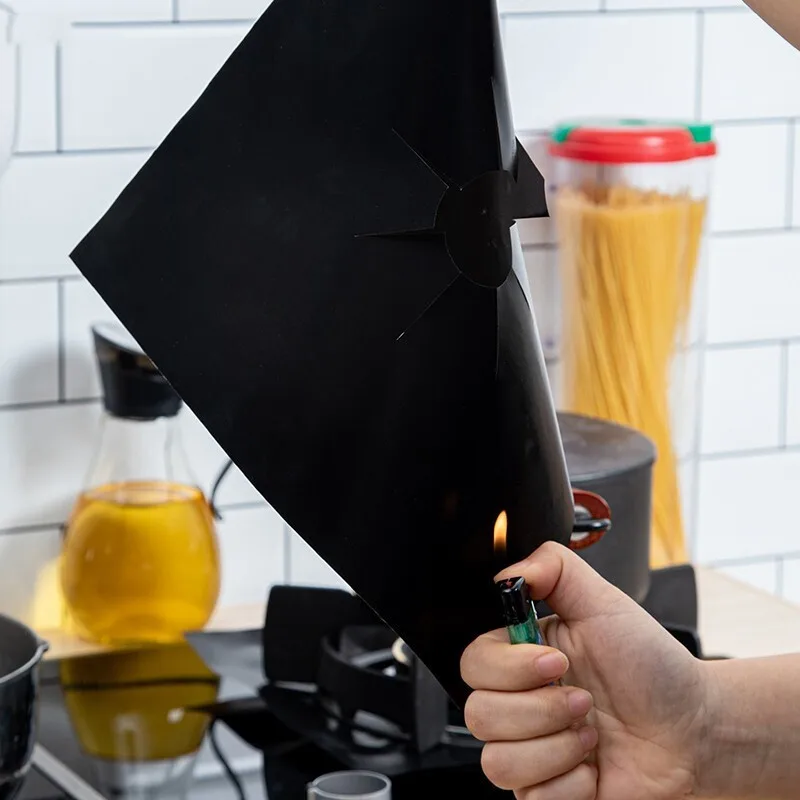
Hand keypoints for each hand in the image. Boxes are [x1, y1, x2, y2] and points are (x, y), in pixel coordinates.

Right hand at [460, 543, 709, 798]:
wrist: (695, 730)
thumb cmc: (654, 669)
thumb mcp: (605, 602)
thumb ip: (553, 568)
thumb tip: (509, 572)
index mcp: (522, 658)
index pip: (473, 663)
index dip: (509, 667)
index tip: (555, 661)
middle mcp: (519, 704)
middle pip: (477, 713)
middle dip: (539, 709)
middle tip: (583, 700)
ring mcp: (531, 752)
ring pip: (497, 761)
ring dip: (555, 747)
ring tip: (591, 733)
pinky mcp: (547, 794)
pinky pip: (530, 798)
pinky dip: (571, 783)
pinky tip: (594, 767)